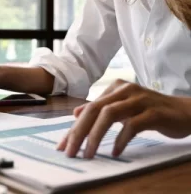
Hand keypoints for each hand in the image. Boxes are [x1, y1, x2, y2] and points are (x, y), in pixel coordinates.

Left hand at [57, 79, 190, 158]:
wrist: (183, 111)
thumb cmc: (149, 110)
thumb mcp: (122, 107)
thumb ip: (101, 108)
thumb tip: (76, 113)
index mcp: (115, 88)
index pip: (89, 108)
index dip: (74, 127)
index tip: (63, 145)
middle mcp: (125, 89)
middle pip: (95, 109)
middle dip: (79, 131)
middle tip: (70, 151)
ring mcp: (139, 99)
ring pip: (110, 114)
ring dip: (96, 135)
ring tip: (88, 153)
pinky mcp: (154, 112)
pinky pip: (133, 125)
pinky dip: (121, 139)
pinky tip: (115, 152)